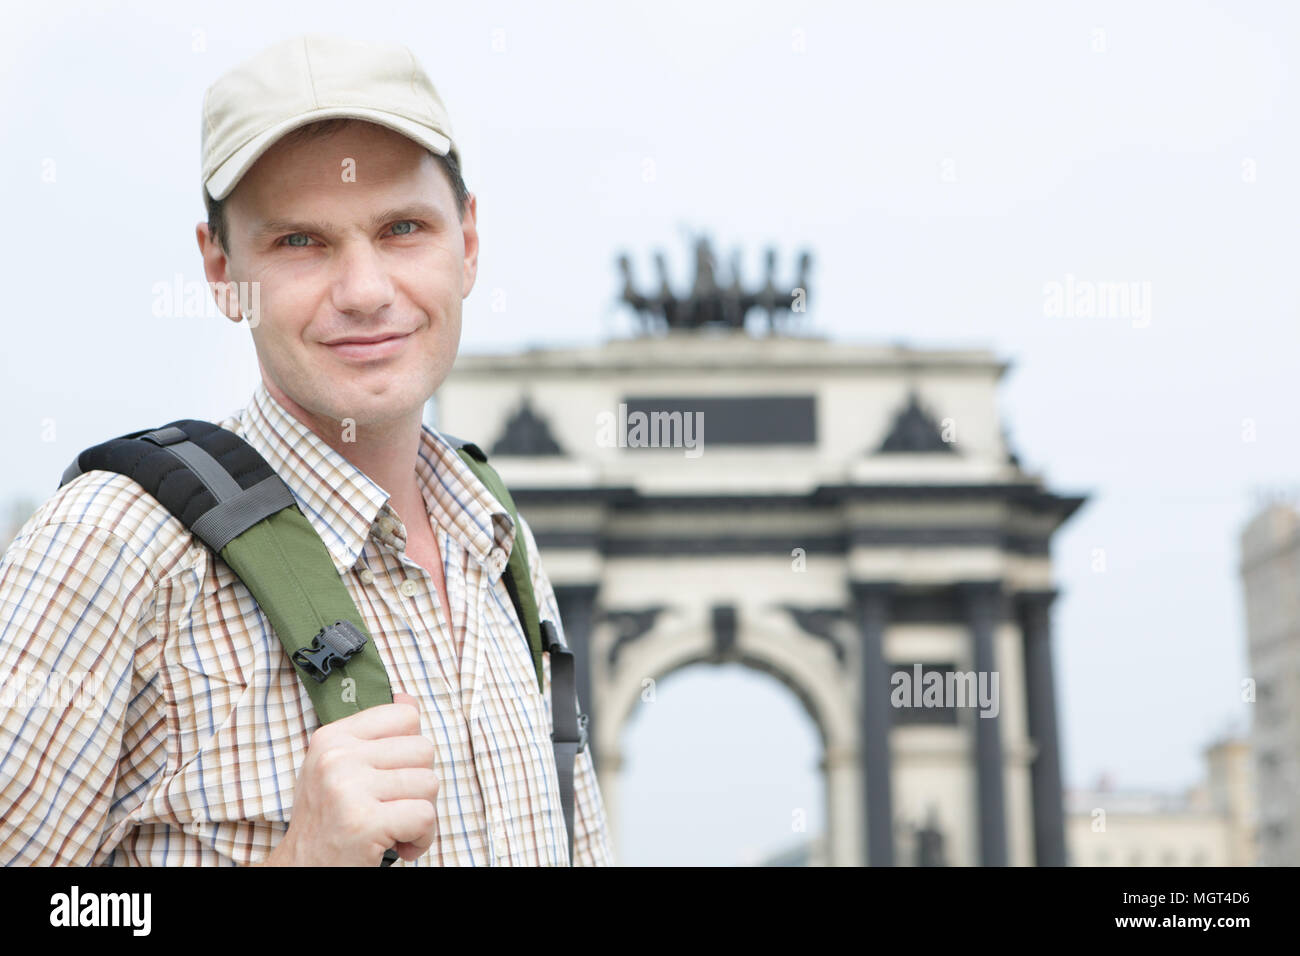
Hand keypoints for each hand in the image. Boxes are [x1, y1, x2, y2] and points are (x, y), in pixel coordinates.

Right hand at [261, 692, 439, 865]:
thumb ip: (375, 735)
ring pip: (429, 782)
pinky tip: (401, 846)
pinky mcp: (363, 822)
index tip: (392, 776)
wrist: (302, 871)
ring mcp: (348, 788)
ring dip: (422, 813)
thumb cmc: (330, 821)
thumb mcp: (341, 769)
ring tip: (395, 827)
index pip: (405, 715)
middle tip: (393, 808)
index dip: (410, 749)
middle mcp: (337, 757)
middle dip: (419, 785)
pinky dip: (422, 838)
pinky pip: (425, 816)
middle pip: (424, 749)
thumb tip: (408, 700)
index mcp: (333, 737)